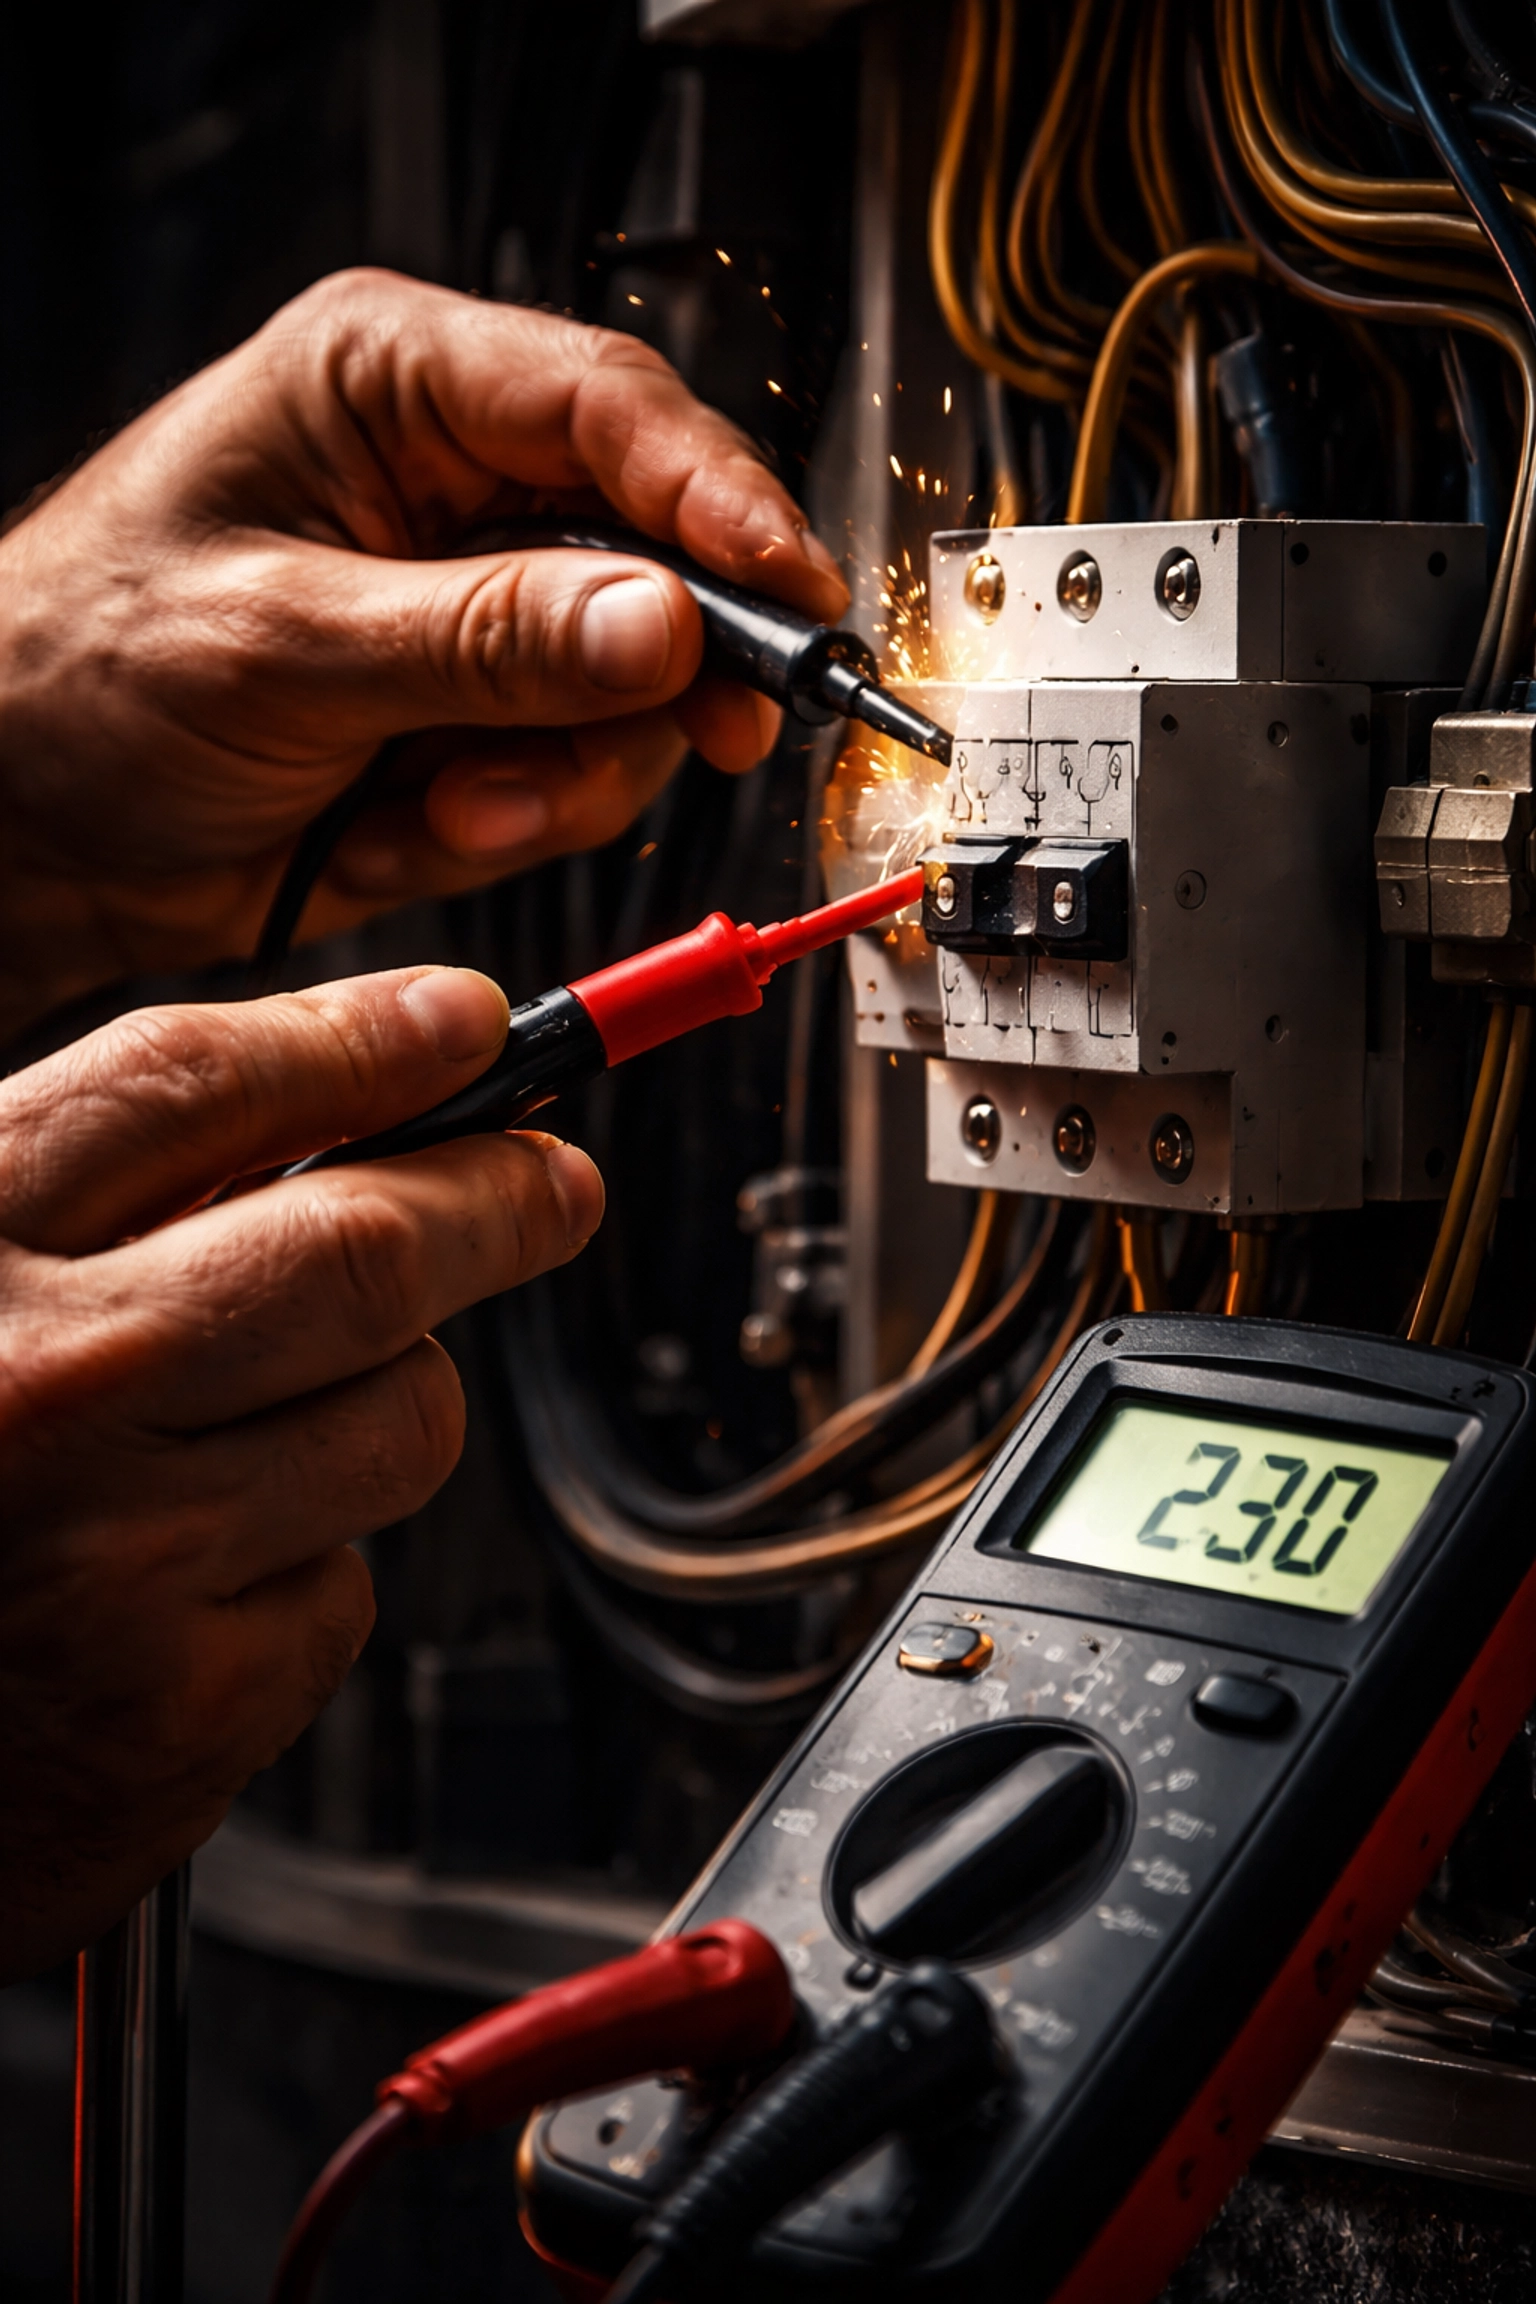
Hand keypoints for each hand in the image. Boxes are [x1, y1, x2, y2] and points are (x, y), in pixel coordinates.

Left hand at [0, 269, 848, 1036]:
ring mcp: (475, 610)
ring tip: (446, 803)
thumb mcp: (281, 644)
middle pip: (660, 554)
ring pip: (637, 687)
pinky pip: (577, 772)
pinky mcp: (481, 715)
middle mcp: (452, 486)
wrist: (31, 830)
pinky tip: (417, 822)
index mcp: (390, 385)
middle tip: (702, 736)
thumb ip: (481, 638)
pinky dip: (513, 821)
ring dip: (561, 774)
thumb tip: (661, 622)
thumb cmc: (77, 676)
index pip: (610, 408)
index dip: (721, 502)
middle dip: (662, 671)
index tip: (793, 594)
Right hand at [0, 963, 600, 1978]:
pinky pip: (344, 1591)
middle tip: (549, 1186)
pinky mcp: (181, 1715)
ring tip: (271, 1432)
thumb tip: (361, 1103)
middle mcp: (36, 1393)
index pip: (198, 1086)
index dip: (361, 1041)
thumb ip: (97, 1195)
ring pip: (401, 1422)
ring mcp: (115, 1563)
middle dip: (497, 1199)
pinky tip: (190, 1594)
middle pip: (363, 1250)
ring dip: (386, 1404)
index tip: (464, 1022)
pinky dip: (303, 1571)